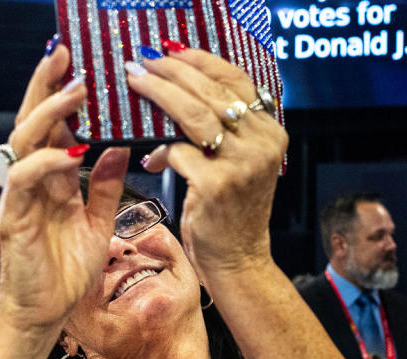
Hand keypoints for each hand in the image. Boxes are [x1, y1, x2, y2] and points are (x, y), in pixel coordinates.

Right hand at [0, 45, 128, 332]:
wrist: (47, 312)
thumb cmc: (67, 269)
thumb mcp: (97, 221)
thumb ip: (105, 186)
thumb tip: (119, 148)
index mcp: (54, 177)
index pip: (57, 125)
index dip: (66, 94)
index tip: (86, 65)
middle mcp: (34, 179)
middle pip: (35, 120)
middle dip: (49, 85)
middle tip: (67, 54)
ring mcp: (21, 194)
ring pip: (26, 139)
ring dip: (51, 112)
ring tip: (77, 92)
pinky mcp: (15, 215)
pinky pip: (25, 178)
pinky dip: (47, 162)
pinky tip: (70, 151)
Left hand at [129, 48, 287, 276]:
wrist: (238, 258)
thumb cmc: (232, 210)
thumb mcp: (241, 162)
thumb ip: (224, 128)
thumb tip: (178, 89)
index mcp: (271, 132)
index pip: (236, 80)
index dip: (200, 61)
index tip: (170, 52)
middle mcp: (262, 144)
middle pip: (210, 92)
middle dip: (170, 73)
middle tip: (141, 66)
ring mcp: (241, 164)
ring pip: (192, 113)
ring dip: (158, 95)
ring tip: (135, 86)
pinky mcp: (216, 184)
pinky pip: (177, 150)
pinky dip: (159, 150)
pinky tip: (152, 159)